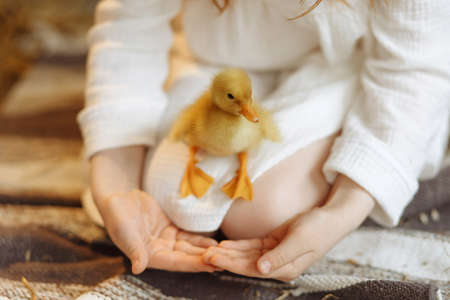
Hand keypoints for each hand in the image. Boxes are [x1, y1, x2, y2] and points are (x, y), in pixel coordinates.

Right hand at [98, 190, 217, 273]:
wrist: (117, 197)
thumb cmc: (116, 215)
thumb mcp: (125, 231)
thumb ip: (134, 249)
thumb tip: (138, 268)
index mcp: (149, 256)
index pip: (176, 262)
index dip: (195, 264)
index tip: (212, 265)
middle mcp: (159, 251)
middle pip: (187, 256)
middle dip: (205, 259)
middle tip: (226, 260)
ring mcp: (166, 240)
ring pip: (189, 247)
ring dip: (205, 251)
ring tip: (224, 252)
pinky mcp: (170, 229)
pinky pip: (187, 236)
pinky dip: (199, 239)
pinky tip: (214, 241)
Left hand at [204, 175, 374, 281]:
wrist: (331, 218)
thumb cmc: (319, 230)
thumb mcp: (300, 241)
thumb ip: (280, 256)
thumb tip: (260, 269)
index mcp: (285, 269)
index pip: (252, 269)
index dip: (231, 264)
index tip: (214, 259)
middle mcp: (277, 264)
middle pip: (246, 263)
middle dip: (225, 259)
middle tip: (204, 255)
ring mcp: (274, 253)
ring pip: (247, 254)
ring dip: (229, 253)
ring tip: (210, 250)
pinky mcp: (273, 242)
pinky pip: (252, 245)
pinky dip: (239, 245)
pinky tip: (225, 244)